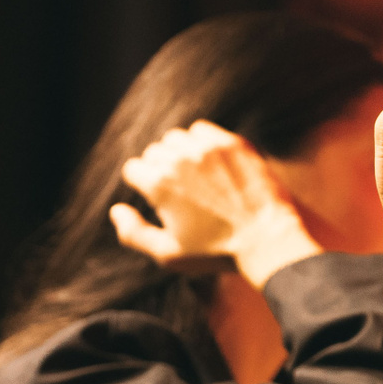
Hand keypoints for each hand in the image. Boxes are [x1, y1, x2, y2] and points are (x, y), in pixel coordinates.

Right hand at [110, 121, 321, 288]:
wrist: (265, 239)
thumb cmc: (215, 252)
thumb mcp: (168, 253)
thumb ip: (134, 233)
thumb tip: (116, 210)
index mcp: (159, 184)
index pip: (133, 168)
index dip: (142, 184)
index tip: (157, 198)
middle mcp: (179, 160)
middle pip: (154, 152)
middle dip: (159, 168)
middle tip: (179, 192)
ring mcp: (207, 148)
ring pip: (176, 138)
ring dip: (178, 153)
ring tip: (193, 176)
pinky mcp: (231, 142)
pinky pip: (201, 129)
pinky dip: (200, 142)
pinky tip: (209, 162)